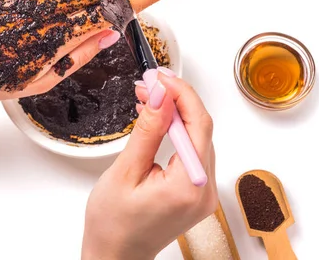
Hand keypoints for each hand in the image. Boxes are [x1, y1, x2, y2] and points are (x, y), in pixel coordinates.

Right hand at [82, 70, 217, 259]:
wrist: (116, 257)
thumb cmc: (113, 224)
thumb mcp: (125, 172)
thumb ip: (148, 131)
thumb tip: (161, 95)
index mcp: (189, 186)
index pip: (199, 124)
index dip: (182, 93)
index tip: (161, 76)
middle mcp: (205, 190)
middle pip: (202, 128)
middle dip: (176, 100)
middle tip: (148, 82)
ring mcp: (204, 193)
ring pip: (198, 138)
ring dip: (175, 114)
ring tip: (147, 97)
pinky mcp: (197, 192)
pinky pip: (193, 152)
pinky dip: (176, 132)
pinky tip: (158, 120)